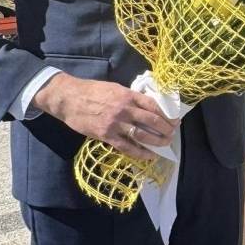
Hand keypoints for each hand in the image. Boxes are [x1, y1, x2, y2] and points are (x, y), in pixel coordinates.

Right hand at [33, 73, 177, 163]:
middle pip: (153, 121)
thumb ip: (131, 97)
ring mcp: (116, 124)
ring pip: (143, 135)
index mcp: (128, 95)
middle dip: (166, 128)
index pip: (154, 105)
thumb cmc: (92, 91)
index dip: (167, 114)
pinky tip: (150, 156)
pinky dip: (140, 153)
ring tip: (165, 144)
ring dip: (157, 141)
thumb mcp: (115, 88)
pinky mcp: (107, 136)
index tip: (175, 119)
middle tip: (172, 133)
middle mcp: (125, 109)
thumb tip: (146, 104)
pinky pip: (127, 147)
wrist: (69, 99)